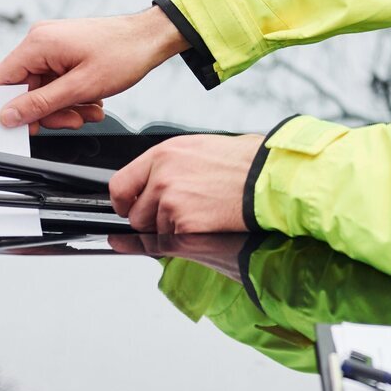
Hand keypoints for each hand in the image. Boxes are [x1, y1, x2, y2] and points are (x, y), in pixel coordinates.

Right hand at [0, 7, 187, 129]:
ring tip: (91, 110)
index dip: (13, 107)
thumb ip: (41, 104)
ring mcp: (54, 45)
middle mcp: (41, 40)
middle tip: (74, 120)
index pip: (2, 80)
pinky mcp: (65, 50)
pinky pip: (58, 80)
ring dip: (66, 105)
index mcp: (37, 44)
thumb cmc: (124, 54)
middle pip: (26, 88)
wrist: (152, 37)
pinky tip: (93, 99)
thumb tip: (8, 116)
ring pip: (45, 88)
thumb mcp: (80, 87)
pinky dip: (74, 94)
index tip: (33, 125)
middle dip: (50, 110)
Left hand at [110, 133, 262, 233]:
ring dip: (175, 229)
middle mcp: (162, 178)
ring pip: (157, 232)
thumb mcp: (199, 148)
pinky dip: (190, 238)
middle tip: (181, 212)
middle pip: (136, 215)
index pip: (120, 185)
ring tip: (205, 211)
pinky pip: (176, 242)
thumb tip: (152, 182)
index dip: (123, 202)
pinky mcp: (186, 227)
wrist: (270, 177)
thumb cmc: (244, 161)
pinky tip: (210, 222)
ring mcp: (172, 204)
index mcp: (163, 155)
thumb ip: (169, 165)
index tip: (127, 208)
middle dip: (153, 220)